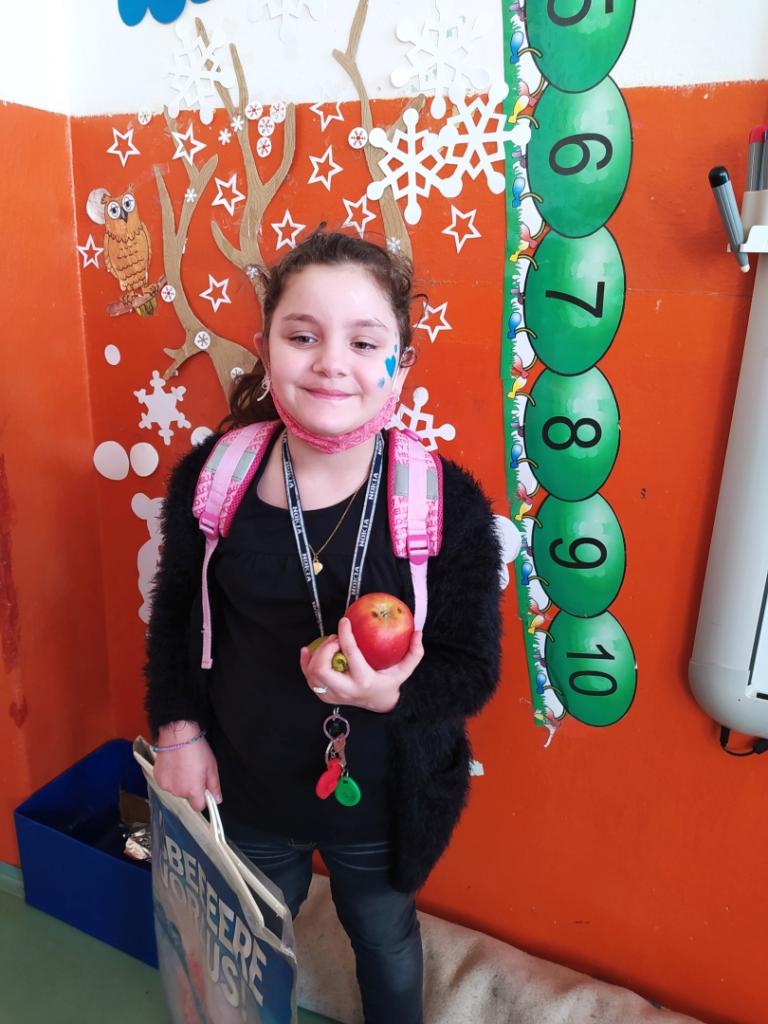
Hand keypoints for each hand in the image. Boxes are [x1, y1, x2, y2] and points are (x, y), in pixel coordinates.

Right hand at [153, 731, 221, 812]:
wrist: (177, 735)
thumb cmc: (195, 748)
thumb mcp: (212, 767)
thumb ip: (214, 786)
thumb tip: (216, 798)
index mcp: (192, 790)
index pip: (199, 806)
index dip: (203, 799)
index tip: (204, 791)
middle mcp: (178, 791)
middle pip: (187, 797)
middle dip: (191, 787)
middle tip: (194, 771)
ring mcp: (166, 785)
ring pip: (176, 789)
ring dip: (180, 782)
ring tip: (183, 766)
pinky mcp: (158, 778)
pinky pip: (167, 782)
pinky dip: (171, 777)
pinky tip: (175, 765)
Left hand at [299, 618, 424, 712]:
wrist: (378, 705)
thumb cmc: (389, 683)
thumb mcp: (404, 670)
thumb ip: (414, 653)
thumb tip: (418, 632)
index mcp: (364, 680)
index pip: (351, 655)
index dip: (345, 635)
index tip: (344, 621)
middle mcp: (346, 690)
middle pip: (322, 669)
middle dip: (325, 648)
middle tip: (336, 638)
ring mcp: (333, 695)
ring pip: (312, 674)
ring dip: (317, 654)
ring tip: (330, 644)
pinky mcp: (324, 696)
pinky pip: (308, 678)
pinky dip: (305, 663)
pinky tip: (308, 650)